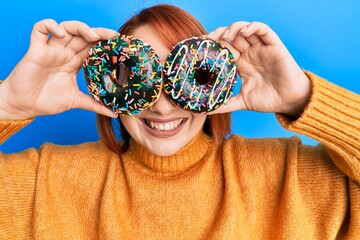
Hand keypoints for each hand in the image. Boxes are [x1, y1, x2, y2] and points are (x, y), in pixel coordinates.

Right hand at [0, 19, 117, 119]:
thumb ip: (95, 105)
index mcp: (74, 63)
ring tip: (92, 35)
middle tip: (113, 37)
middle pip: (84, 35)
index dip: (105, 43)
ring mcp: (51, 50)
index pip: (93, 47)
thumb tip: (114, 114)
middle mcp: (64, 53)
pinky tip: (60, 34)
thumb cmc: (47, 101)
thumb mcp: (76, 101)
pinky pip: (39, 29)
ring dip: (80, 27)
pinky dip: (50, 26)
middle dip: (100, 33)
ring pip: (66, 28)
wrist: (25, 106)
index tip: (120, 46)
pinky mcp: (36, 50)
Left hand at [207, 21, 310, 117]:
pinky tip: (243, 32)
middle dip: (218, 35)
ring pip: (245, 30)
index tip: (200, 48)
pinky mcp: (274, 46)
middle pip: (231, 37)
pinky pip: (263, 30)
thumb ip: (225, 105)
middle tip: (207, 40)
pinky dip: (252, 27)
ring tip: (224, 37)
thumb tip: (206, 111)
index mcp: (241, 64)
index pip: (224, 49)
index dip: (212, 46)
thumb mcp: (242, 102)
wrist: (290, 102)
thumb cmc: (269, 100)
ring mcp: (261, 49)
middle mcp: (250, 54)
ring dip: (233, 29)